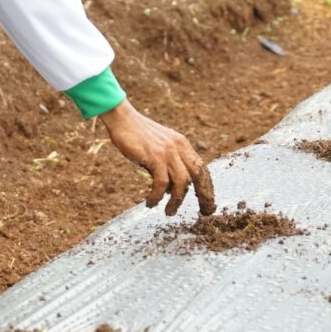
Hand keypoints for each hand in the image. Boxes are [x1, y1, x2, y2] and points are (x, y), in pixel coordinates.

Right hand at [100, 99, 215, 215]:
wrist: (122, 118)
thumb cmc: (136, 135)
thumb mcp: (158, 148)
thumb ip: (168, 164)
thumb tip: (172, 189)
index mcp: (181, 144)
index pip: (201, 167)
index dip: (207, 186)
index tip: (208, 201)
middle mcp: (178, 147)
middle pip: (198, 175)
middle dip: (204, 195)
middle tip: (204, 212)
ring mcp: (168, 152)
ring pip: (181, 183)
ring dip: (176, 201)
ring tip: (169, 212)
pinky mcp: (155, 157)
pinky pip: (161, 183)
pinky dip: (157, 196)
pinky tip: (150, 203)